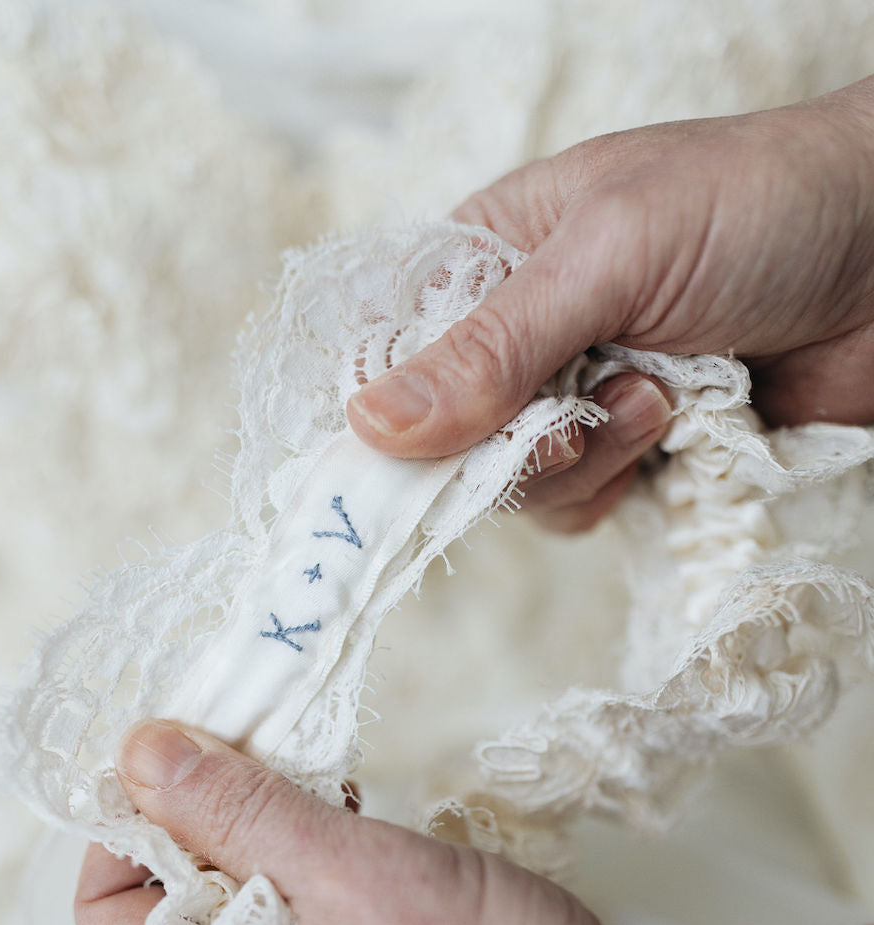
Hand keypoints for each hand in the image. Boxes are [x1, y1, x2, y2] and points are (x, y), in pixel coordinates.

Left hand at [75, 719, 873, 924]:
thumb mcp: (358, 886)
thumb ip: (242, 812)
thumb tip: (137, 750)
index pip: (105, 916)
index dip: (131, 818)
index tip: (186, 741)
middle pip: (183, 906)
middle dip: (224, 817)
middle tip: (281, 745)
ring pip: (262, 908)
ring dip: (291, 836)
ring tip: (346, 788)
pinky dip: (341, 869)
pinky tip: (387, 833)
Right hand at [347, 78, 873, 532]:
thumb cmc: (758, 208)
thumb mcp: (609, 256)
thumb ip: (493, 347)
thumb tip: (373, 426)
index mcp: (494, 255)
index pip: (392, 345)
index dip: (387, 406)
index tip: (400, 449)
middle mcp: (522, 335)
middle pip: (446, 436)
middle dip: (510, 442)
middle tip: (573, 414)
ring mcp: (576, 399)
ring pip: (515, 485)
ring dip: (585, 459)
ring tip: (661, 396)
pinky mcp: (633, 455)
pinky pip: (579, 509)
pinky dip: (622, 486)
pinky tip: (680, 430)